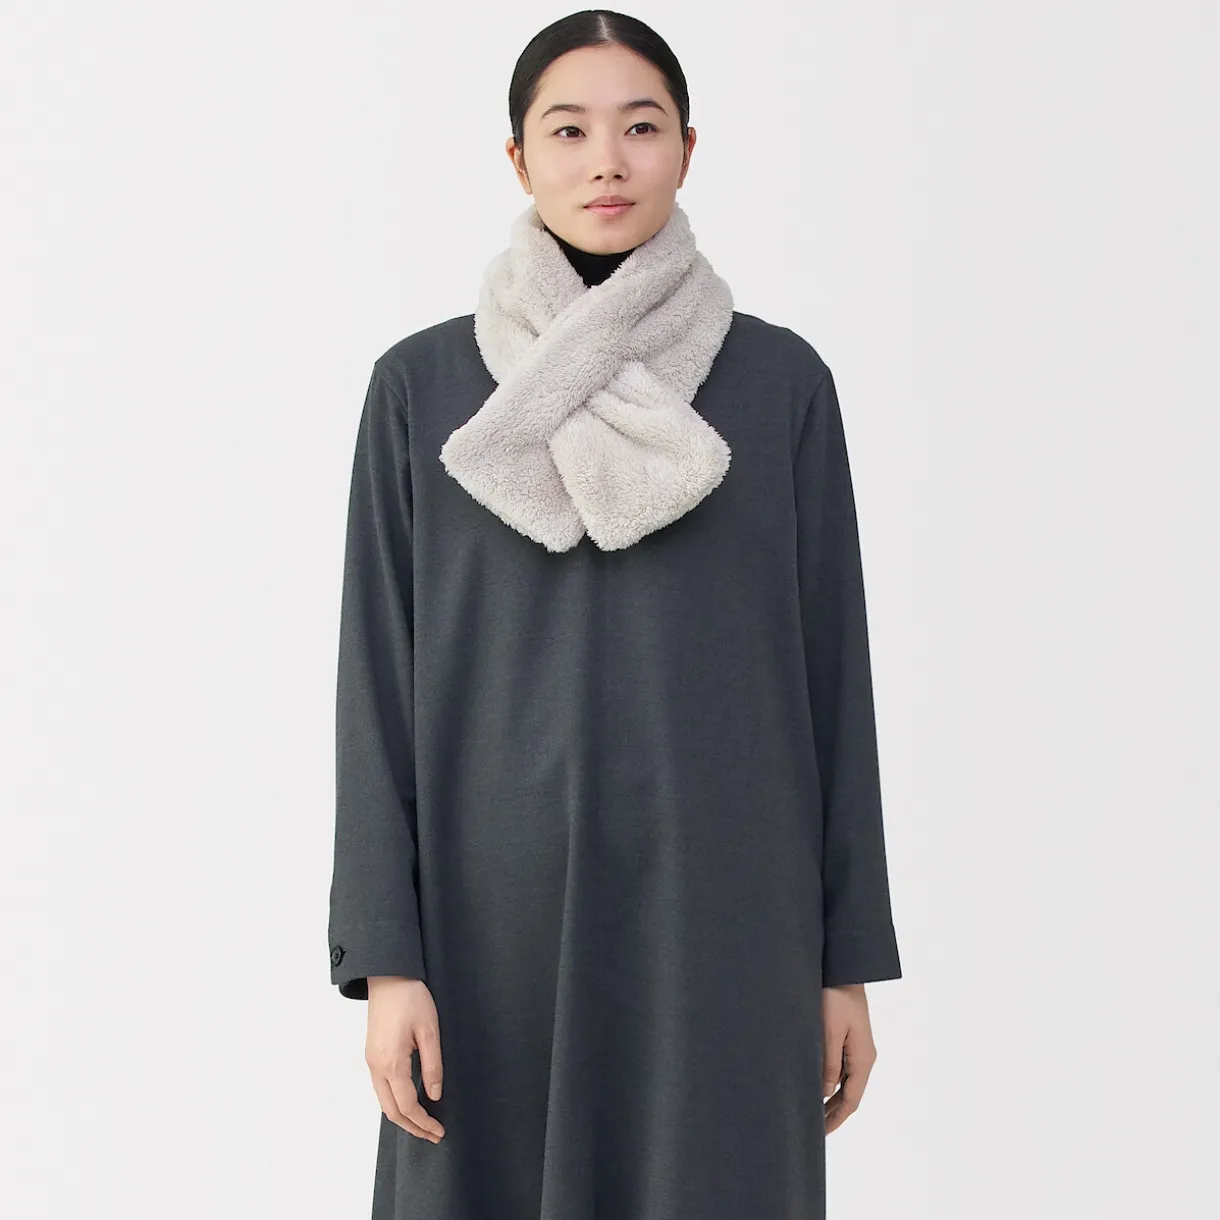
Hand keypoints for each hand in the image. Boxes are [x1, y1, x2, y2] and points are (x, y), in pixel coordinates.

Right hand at [365, 977, 445, 1143]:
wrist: (388, 975)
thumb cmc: (411, 998)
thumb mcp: (430, 1030)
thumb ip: (432, 1066)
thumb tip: (434, 1095)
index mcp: (391, 1062)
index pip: (406, 1105)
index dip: (423, 1122)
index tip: (439, 1131)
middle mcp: (376, 1066)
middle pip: (391, 1111)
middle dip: (412, 1127)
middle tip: (433, 1134)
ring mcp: (370, 1061)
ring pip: (383, 1101)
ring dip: (402, 1116)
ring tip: (423, 1123)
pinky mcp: (371, 1054)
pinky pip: (380, 1088)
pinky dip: (394, 1102)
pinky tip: (408, 1102)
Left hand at [821, 983, 877, 1133]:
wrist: (844, 968)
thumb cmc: (835, 997)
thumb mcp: (829, 1032)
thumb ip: (828, 1063)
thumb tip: (824, 1093)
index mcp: (863, 1059)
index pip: (850, 1100)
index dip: (835, 1118)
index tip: (820, 1133)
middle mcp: (864, 1057)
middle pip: (850, 1095)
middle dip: (833, 1113)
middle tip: (814, 1129)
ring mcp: (859, 1048)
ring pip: (846, 1083)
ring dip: (832, 1099)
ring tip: (813, 1113)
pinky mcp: (851, 1039)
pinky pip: (843, 1069)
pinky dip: (832, 1082)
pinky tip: (818, 1085)